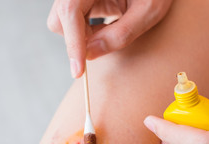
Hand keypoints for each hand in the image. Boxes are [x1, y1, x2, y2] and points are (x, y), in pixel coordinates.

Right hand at [47, 0, 172, 77]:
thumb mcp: (148, 11)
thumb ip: (121, 34)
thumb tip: (89, 55)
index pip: (70, 11)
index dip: (73, 42)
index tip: (78, 71)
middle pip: (59, 19)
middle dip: (77, 38)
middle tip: (104, 41)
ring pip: (62, 22)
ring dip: (82, 36)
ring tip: (110, 29)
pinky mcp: (81, 1)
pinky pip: (72, 21)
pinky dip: (85, 32)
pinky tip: (104, 27)